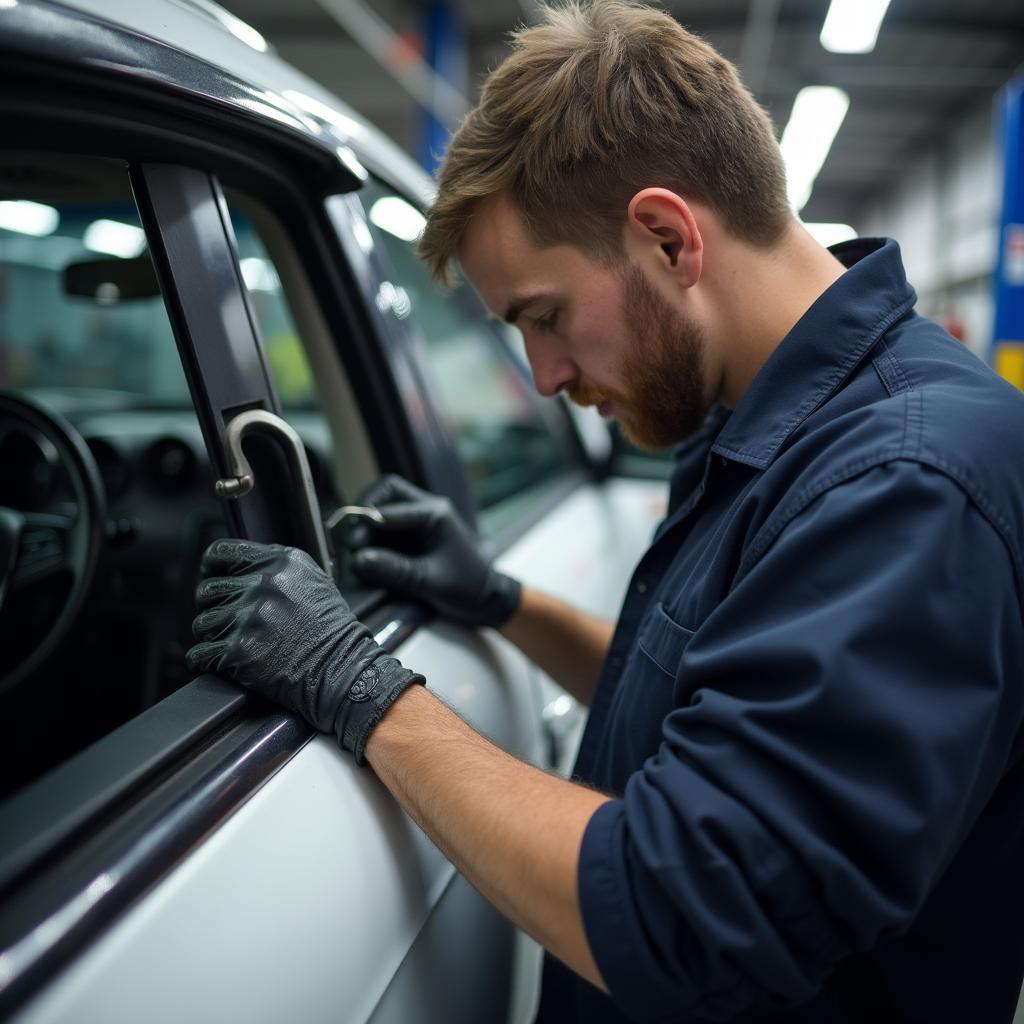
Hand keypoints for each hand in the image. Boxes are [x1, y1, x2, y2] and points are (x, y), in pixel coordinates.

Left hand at [186, 539, 422, 763]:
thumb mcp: (313, 582)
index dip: (212, 568)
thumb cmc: (333, 633)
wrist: (344, 672)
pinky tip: (224, 661)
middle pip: (208, 590)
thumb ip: (277, 571)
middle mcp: (264, 585)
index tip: (212, 578)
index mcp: (281, 563)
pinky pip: (200, 654)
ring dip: (213, 636)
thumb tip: (241, 570)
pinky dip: (206, 661)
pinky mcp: (239, 650)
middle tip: (229, 621)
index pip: (220, 553)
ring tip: (235, 643)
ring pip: (202, 623)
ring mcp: (250, 617)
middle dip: (214, 607)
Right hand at [345, 475, 521, 628]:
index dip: (367, 522)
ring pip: (382, 508)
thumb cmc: (465, 587)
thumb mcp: (427, 580)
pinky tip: (367, 557)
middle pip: (385, 492)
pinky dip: (373, 539)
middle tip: (353, 541)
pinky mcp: (413, 536)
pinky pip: (386, 528)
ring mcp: (419, 521)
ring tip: (357, 551)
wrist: (486, 599)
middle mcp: (426, 509)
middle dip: (364, 511)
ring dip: (366, 526)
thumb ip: (392, 569)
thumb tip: (357, 561)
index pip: (390, 505)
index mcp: (434, 513)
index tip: (354, 544)